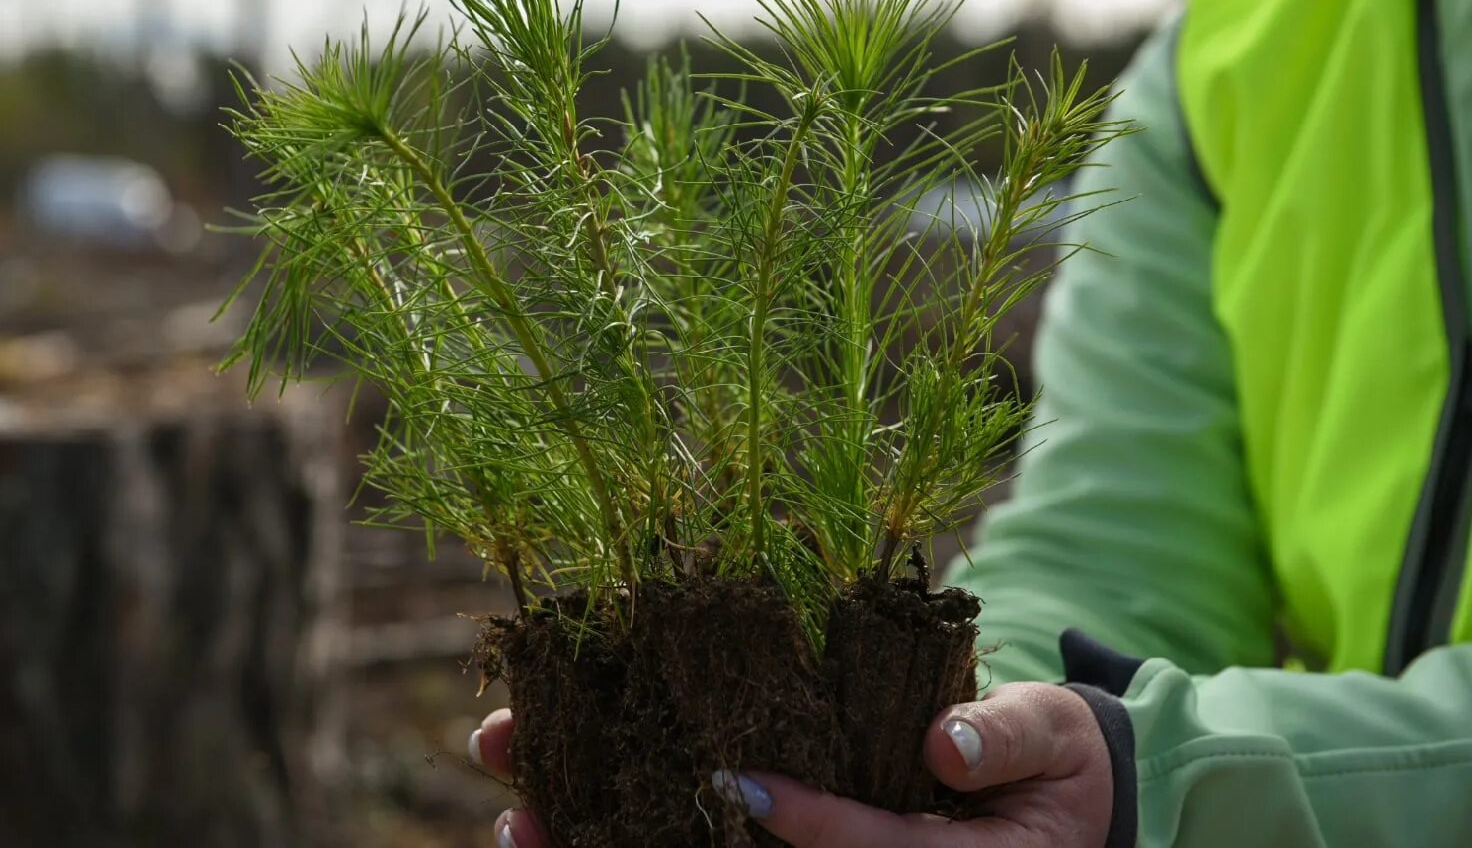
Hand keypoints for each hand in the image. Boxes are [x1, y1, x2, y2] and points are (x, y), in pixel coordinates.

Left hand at [473, 682, 1112, 847]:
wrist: (1059, 809)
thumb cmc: (1055, 770)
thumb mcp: (1053, 741)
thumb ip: (1008, 739)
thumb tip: (942, 745)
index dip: (808, 826)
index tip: (734, 783)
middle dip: (640, 844)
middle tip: (537, 812)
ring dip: (607, 841)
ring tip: (518, 808)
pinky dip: (629, 828)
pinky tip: (551, 803)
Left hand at [734, 683, 1112, 846]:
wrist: (1081, 785)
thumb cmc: (1062, 750)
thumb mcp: (1052, 727)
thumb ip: (1005, 733)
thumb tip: (941, 744)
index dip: (819, 823)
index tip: (751, 787)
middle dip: (794, 831)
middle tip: (725, 782)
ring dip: (798, 831)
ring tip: (736, 786)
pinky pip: (859, 846)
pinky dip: (816, 826)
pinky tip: (769, 795)